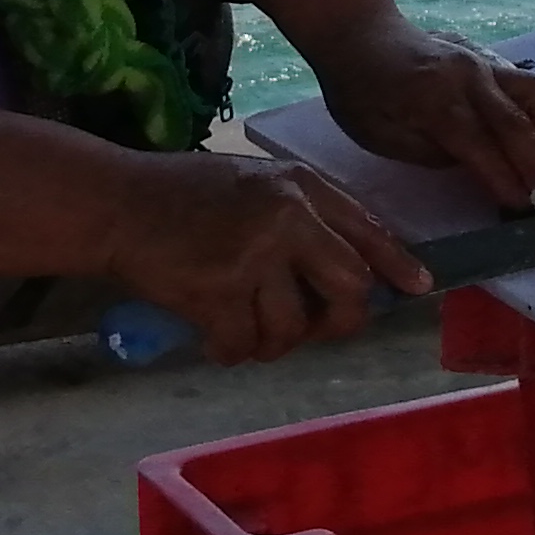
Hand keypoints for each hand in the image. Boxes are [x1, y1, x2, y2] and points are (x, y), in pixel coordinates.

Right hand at [104, 149, 429, 366]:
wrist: (117, 203)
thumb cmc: (182, 195)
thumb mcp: (254, 184)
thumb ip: (302, 216)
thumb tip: (354, 269)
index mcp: (299, 186)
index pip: (366, 229)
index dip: (396, 264)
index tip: (417, 288)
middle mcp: (286, 216)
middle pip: (350, 288)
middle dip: (338, 323)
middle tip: (313, 331)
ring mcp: (253, 254)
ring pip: (293, 328)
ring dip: (271, 342)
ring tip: (245, 329)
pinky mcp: (217, 290)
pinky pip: (244, 344)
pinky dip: (229, 350)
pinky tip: (213, 337)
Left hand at [305, 12, 534, 207]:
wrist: (360, 33)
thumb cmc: (361, 93)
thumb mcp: (381, 136)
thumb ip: (431, 153)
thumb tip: (477, 166)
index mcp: (436, 101)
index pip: (483, 147)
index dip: (506, 180)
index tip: (523, 208)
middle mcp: (470, 77)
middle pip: (520, 122)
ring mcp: (485, 60)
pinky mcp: (491, 54)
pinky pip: (531, 81)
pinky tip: (534, 134)